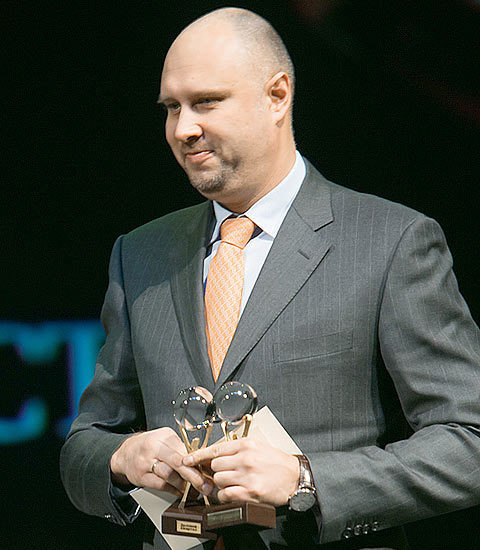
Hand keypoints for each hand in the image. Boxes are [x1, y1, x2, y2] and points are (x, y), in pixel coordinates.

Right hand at [110, 427, 213, 496]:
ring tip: (194, 490)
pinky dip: (173, 490)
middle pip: (177, 462)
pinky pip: (161, 485)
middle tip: (205, 486)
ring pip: (169, 475)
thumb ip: (181, 448)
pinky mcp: (141, 476)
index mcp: (164, 436)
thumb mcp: (165, 439)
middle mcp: (154, 447)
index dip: (197, 462)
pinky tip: (180, 492)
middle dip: (194, 476)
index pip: (184, 450)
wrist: (126, 452)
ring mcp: (146, 462)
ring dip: (184, 485)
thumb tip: (200, 461)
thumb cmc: (150, 445)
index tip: (208, 471)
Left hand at [183, 438, 298, 506]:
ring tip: (233, 482)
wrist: (295, 477)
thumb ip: (238, 448)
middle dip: (215, 471)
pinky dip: (226, 495)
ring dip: (221, 483)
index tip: (187, 459)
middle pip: (215, 466)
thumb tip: (216, 453)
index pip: (216, 449)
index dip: (198, 455)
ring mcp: (247, 476)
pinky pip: (226, 494)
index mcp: (246, 445)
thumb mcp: (258, 446)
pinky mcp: (250, 492)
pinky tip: (234, 492)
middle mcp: (245, 459)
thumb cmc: (276, 462)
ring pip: (218, 480)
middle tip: (223, 473)